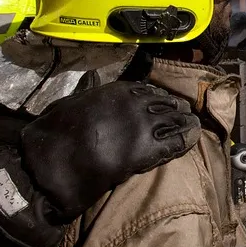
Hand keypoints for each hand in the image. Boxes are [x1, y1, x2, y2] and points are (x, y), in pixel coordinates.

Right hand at [20, 81, 201, 220]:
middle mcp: (133, 105)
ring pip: (174, 121)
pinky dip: (185, 141)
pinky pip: (173, 143)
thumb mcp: (71, 102)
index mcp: (115, 92)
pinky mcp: (146, 151)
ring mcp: (142, 127)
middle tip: (184, 114)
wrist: (51, 164)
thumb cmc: (54, 134)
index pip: (147, 90)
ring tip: (193, 125)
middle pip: (165, 104)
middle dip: (175, 109)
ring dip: (185, 123)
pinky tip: (193, 139)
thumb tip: (93, 82)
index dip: (159, 97)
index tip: (165, 101)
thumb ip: (89, 92)